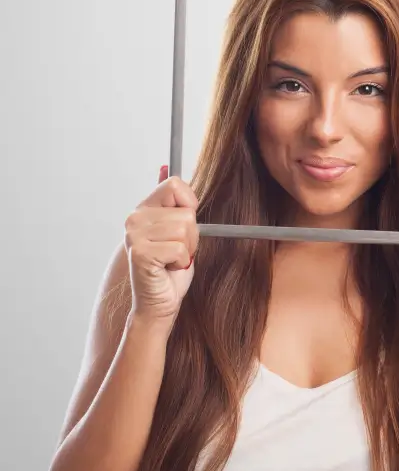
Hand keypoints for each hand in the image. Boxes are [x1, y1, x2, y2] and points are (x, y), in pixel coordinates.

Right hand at [124, 165, 199, 324]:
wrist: (159, 303)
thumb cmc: (170, 269)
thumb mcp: (178, 231)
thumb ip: (173, 202)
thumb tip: (164, 167)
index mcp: (144, 209)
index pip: (175, 185)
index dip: (190, 206)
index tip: (185, 226)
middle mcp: (135, 218)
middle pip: (187, 213)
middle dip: (192, 237)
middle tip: (177, 252)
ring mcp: (135, 235)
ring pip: (185, 231)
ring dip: (187, 251)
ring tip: (172, 261)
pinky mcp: (141, 253)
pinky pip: (180, 250)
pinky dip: (181, 263)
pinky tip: (167, 269)